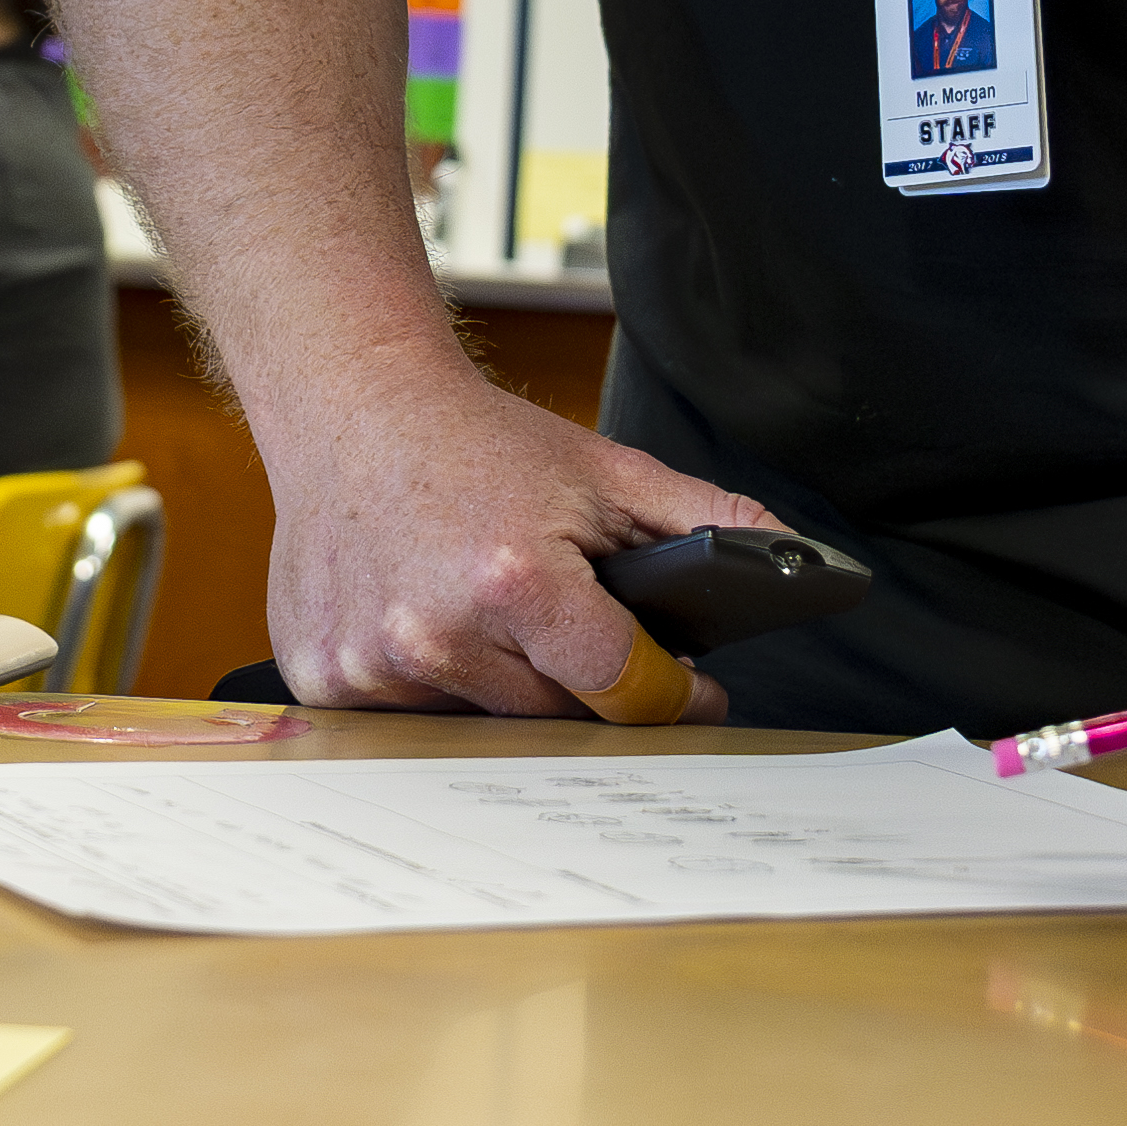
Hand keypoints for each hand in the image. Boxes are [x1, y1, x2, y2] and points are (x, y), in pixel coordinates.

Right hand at [257, 355, 775, 718]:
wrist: (348, 403)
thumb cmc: (475, 438)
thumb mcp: (604, 468)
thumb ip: (710, 520)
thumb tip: (802, 560)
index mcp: (516, 579)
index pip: (625, 689)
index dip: (672, 693)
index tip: (692, 691)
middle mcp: (438, 631)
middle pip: (557, 715)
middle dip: (585, 681)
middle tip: (580, 628)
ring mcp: (374, 663)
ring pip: (485, 722)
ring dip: (506, 686)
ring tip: (494, 614)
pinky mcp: (324, 677)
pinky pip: (411, 717)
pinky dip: (435, 685)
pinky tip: (429, 621)